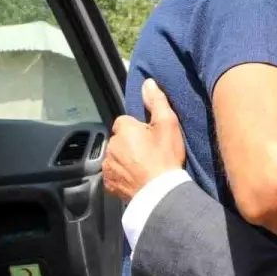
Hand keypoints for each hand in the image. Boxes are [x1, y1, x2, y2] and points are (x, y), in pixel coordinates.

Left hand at [102, 79, 186, 201]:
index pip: (126, 122)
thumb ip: (156, 101)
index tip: (150, 138)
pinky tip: (137, 178)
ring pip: (115, 156)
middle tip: (149, 154)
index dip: (138, 129)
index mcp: (124, 129)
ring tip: (144, 168)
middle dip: (131, 144)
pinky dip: (122, 175)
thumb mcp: (168, 124)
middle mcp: (111, 146)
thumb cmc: (166, 158)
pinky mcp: (109, 182)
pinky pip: (113, 174)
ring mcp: (108, 165)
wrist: (161, 193)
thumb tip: (148, 82)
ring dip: (125, 159)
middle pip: (120, 139)